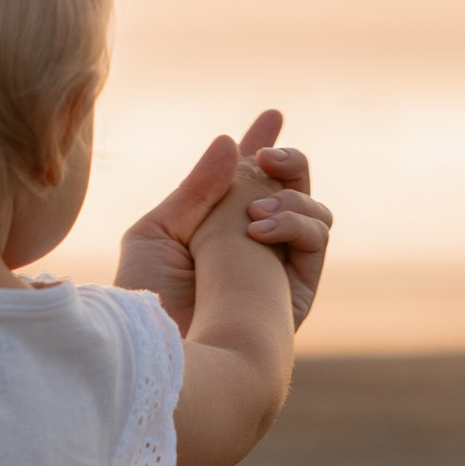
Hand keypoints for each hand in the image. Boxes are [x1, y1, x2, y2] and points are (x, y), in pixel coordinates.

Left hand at [115, 107, 330, 330]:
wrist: (167, 349)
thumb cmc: (147, 299)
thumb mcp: (158, 233)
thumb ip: (197, 189)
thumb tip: (231, 144)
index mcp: (215, 229)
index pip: (248, 179)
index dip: (262, 146)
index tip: (271, 116)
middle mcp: (253, 246)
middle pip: (290, 189)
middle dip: (285, 161)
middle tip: (265, 157)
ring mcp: (279, 269)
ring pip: (314, 212)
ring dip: (291, 196)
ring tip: (252, 215)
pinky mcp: (297, 293)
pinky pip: (316, 241)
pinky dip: (294, 224)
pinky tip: (258, 230)